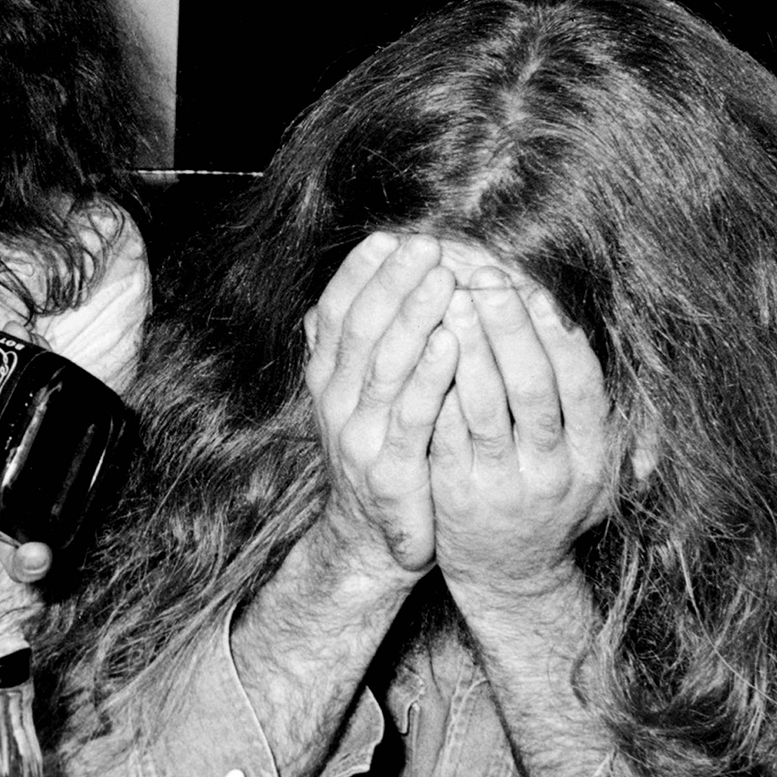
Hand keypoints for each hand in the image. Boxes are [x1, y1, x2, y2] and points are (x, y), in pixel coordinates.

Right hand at [303, 233, 459, 584]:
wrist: (373, 539)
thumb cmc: (376, 455)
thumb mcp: (352, 401)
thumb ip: (347, 352)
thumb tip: (330, 297)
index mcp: (325, 380)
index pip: (336, 313)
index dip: (360, 273)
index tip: (389, 237)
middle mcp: (335, 402)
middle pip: (361, 329)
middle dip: (393, 281)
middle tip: (425, 243)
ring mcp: (359, 435)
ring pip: (385, 363)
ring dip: (414, 315)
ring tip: (442, 275)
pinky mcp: (390, 467)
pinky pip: (412, 414)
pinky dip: (430, 375)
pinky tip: (451, 342)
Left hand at [430, 270, 614, 600]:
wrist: (510, 574)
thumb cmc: (550, 496)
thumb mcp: (589, 462)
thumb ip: (591, 406)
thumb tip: (570, 323)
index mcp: (592, 456)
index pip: (580, 382)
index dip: (556, 333)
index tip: (533, 289)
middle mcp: (552, 472)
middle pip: (531, 387)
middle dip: (507, 327)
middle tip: (486, 277)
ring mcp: (503, 485)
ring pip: (484, 407)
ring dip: (467, 348)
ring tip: (450, 299)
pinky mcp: (456, 493)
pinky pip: (445, 431)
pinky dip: (437, 387)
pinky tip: (423, 347)